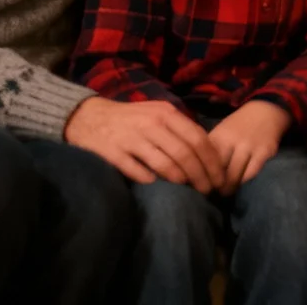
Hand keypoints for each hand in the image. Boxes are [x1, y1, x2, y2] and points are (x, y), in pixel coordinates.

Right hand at [64, 96, 225, 191]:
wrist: (87, 117)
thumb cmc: (130, 119)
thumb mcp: (156, 114)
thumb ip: (179, 129)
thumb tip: (207, 153)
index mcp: (166, 114)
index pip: (198, 139)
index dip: (212, 161)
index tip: (220, 178)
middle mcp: (151, 124)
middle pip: (185, 154)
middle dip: (201, 176)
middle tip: (209, 192)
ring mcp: (132, 138)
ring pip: (166, 165)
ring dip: (181, 182)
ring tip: (190, 193)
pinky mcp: (114, 153)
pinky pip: (140, 173)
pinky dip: (153, 182)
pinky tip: (159, 188)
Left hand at [208, 101, 292, 192]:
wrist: (265, 111)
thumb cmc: (238, 126)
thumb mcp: (220, 133)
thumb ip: (210, 151)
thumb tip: (195, 172)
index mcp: (218, 136)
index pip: (204, 162)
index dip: (200, 176)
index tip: (199, 186)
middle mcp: (232, 141)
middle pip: (219, 171)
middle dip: (214, 185)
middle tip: (211, 194)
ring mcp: (249, 146)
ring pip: (235, 175)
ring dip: (229, 188)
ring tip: (225, 193)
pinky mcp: (264, 152)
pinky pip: (251, 173)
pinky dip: (244, 182)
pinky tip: (240, 185)